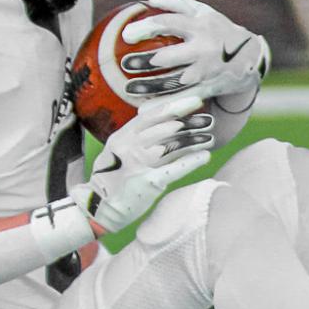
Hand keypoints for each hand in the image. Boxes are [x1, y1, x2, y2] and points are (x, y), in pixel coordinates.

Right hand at [80, 92, 213, 232]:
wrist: (98, 207)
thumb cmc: (111, 177)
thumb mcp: (117, 150)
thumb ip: (136, 135)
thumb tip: (161, 119)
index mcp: (122, 136)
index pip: (151, 115)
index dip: (174, 106)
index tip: (194, 100)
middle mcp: (129, 147)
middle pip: (164, 128)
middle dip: (188, 122)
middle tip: (208, 118)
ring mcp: (138, 165)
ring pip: (171, 146)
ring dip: (193, 139)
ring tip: (210, 135)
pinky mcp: (148, 183)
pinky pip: (174, 168)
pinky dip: (191, 161)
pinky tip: (205, 155)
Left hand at [121, 0, 268, 112]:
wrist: (251, 58)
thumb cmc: (220, 31)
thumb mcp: (205, 12)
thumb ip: (178, 3)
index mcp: (200, 25)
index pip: (168, 23)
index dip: (145, 28)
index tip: (126, 35)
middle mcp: (203, 48)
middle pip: (167, 56)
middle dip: (143, 61)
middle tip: (124, 64)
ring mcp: (205, 71)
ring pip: (172, 82)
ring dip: (148, 86)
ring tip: (128, 88)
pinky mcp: (208, 89)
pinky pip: (182, 99)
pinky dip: (163, 105)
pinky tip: (143, 109)